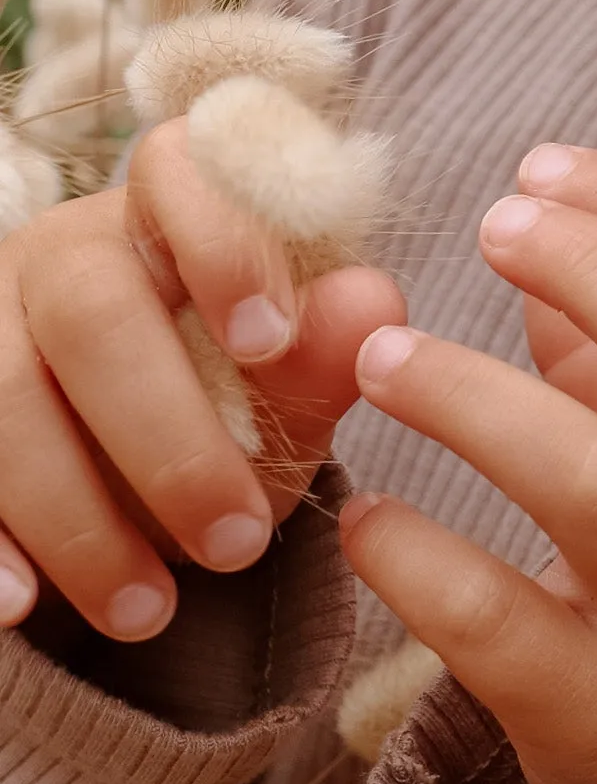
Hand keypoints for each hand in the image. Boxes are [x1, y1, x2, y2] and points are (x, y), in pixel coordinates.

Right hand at [0, 120, 402, 640]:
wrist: (141, 479)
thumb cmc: (232, 405)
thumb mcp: (289, 389)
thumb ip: (327, 348)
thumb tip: (373, 303)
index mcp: (165, 215)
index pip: (181, 171)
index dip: (222, 245)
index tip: (268, 343)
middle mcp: (60, 254)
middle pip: (90, 309)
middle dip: (165, 437)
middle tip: (237, 541)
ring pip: (0, 397)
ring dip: (77, 518)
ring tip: (151, 612)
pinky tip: (24, 605)